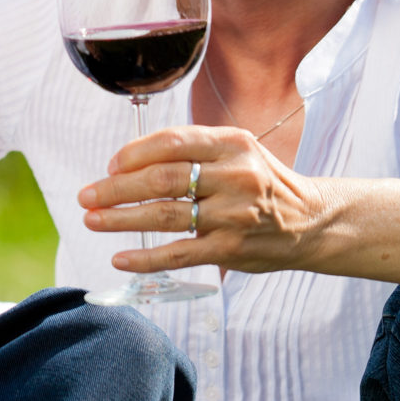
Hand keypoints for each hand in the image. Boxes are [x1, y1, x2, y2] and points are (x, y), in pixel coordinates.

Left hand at [76, 125, 333, 275]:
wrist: (312, 221)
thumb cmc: (262, 182)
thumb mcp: (237, 151)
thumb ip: (192, 151)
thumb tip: (127, 163)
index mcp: (232, 144)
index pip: (171, 142)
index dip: (133, 153)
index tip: (110, 166)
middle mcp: (234, 176)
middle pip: (161, 179)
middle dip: (116, 188)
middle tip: (87, 196)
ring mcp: (233, 214)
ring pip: (165, 215)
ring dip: (121, 219)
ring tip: (93, 220)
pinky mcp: (231, 248)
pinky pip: (179, 254)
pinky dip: (145, 258)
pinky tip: (121, 258)